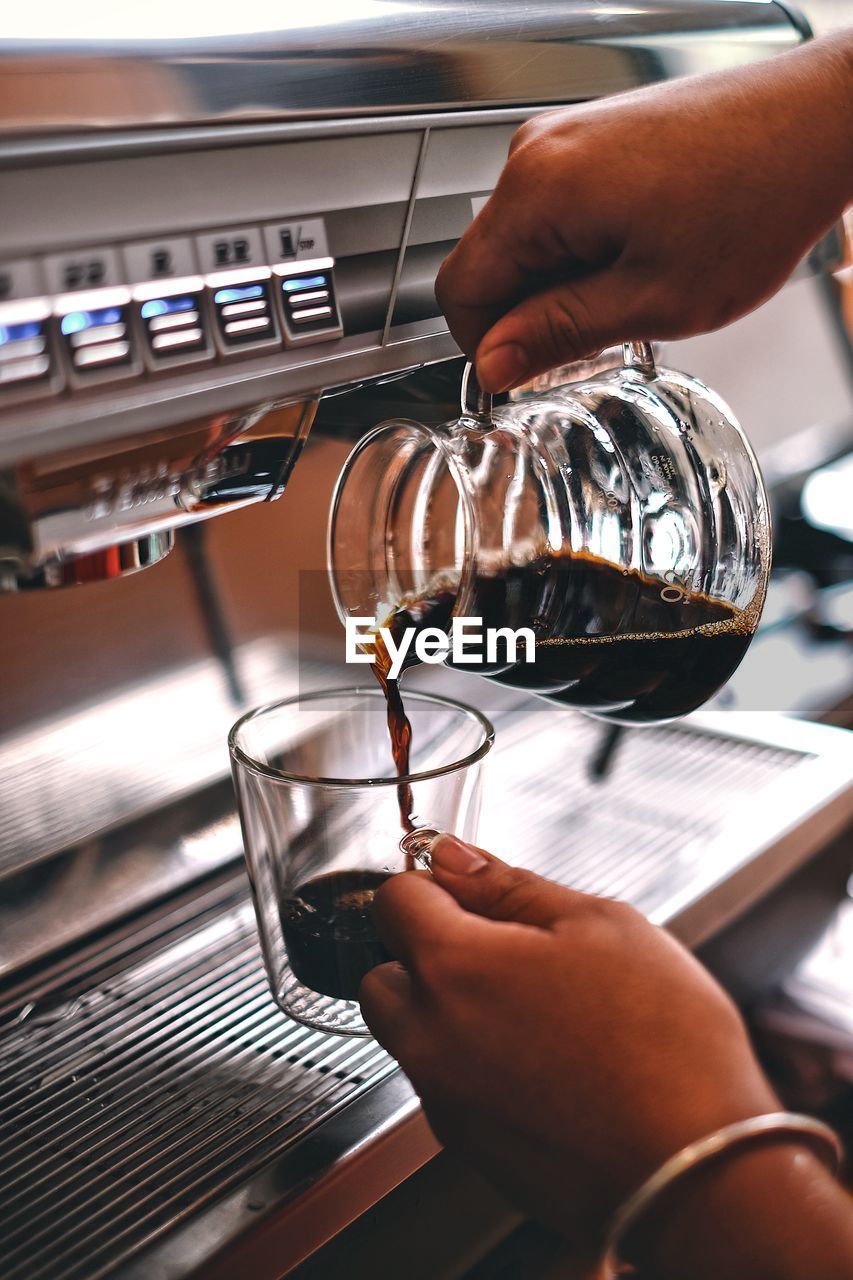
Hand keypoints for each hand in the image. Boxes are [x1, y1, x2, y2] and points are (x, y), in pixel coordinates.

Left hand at [359, 835, 777, 1261]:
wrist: (695, 1171)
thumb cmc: (664, 1050)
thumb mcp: (602, 925)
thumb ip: (511, 886)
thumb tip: (456, 859)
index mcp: (453, 968)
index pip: (393, 900)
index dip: (433, 883)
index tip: (468, 888)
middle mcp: (429, 1037)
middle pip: (384, 972)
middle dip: (425, 952)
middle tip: (500, 949)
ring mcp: (445, 1099)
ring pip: (413, 1033)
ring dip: (448, 1011)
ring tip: (535, 1008)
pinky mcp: (468, 1147)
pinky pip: (446, 1085)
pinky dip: (476, 1065)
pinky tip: (545, 1060)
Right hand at [435, 33, 852, 391]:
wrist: (816, 122)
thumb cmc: (755, 197)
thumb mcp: (652, 299)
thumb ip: (558, 333)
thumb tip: (495, 364)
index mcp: (538, 190)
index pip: (459, 293)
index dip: (488, 348)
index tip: (526, 376)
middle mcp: (537, 152)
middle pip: (488, 265)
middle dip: (529, 314)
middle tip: (601, 335)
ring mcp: (563, 137)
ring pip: (523, 242)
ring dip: (561, 283)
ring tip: (635, 289)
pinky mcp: (590, 137)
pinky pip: (554, 212)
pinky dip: (582, 249)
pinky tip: (640, 257)